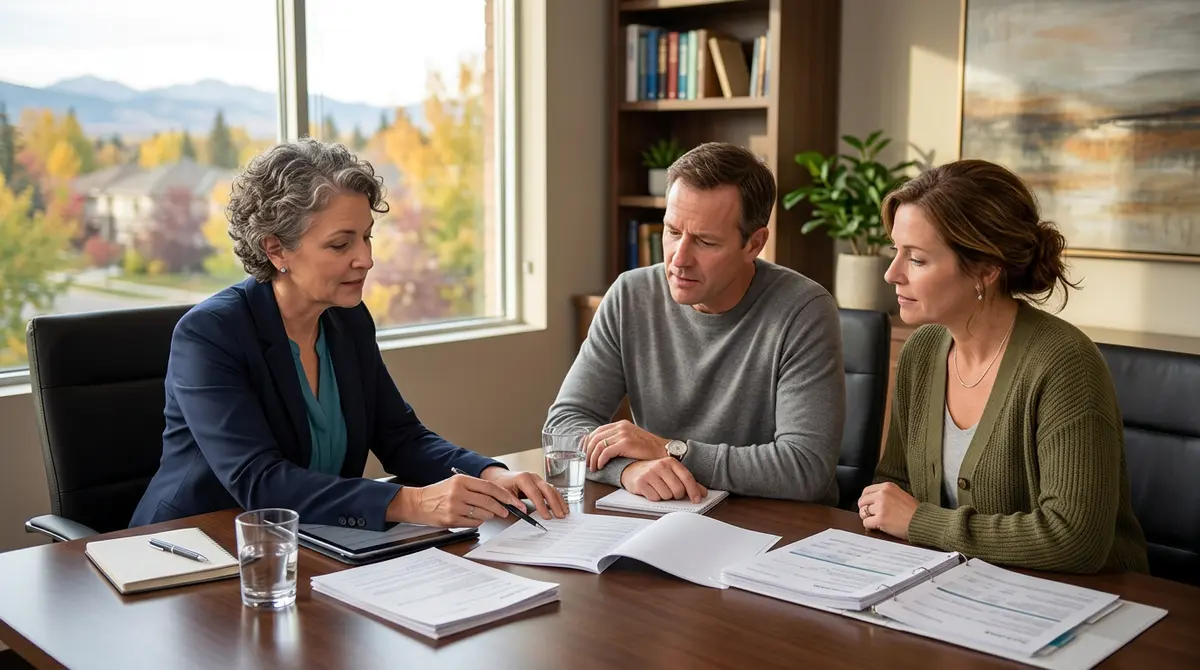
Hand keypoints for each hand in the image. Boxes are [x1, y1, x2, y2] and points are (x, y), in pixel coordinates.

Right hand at [386, 474, 518, 527]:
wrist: (418, 503)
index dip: (505, 495)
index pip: (490, 487)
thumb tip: (498, 497)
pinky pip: (474, 523)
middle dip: (501, 508)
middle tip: (506, 512)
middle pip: (489, 502)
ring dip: (489, 516)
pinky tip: (472, 518)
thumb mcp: (455, 483)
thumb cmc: (438, 493)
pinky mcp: (451, 520)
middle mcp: (458, 493)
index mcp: (461, 480)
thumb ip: (475, 488)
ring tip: (485, 514)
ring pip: (483, 514)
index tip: (515, 501)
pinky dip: (477, 522)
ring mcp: (455, 507)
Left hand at [480, 466, 568, 519]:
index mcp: (523, 479)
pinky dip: (557, 498)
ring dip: (559, 501)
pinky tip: (561, 506)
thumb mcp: (503, 494)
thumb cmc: (501, 485)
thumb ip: (513, 502)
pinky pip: (551, 490)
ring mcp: (538, 479)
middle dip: (555, 504)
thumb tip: (524, 511)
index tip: (547, 517)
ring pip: (552, 489)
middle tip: (560, 516)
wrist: (500, 476)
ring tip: (565, 512)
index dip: (542, 506)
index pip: (535, 494)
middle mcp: (533, 477)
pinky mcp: (540, 483)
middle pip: (547, 490)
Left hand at [586, 420, 668, 470]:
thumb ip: (618, 440)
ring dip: (592, 458)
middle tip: (586, 463)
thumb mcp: (632, 440)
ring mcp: (623, 434)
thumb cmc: (649, 450)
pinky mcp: (626, 443)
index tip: (583, 453)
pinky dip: (600, 460)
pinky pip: (605, 452)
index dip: (587, 442)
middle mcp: (621, 427)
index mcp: (621, 425)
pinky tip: (600, 466)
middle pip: (595, 437)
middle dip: (587, 451)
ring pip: (598, 445)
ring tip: (593, 468)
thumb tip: (602, 449)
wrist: (664, 451)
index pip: (597, 431)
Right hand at [619, 457, 706, 502]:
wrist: (631, 469)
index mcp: (671, 461)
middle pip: (678, 490)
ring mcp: (650, 473)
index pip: (687, 478)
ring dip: (664, 496)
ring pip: (667, 496)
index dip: (694, 491)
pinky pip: (655, 498)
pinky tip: (650, 490)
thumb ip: (687, 482)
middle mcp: (661, 465)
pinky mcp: (641, 482)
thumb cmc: (654, 472)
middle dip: (676, 495)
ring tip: (658, 489)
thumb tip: (702, 493)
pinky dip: (654, 498)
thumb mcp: (671, 473)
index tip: (697, 499)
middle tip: (670, 492)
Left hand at [857, 482, 918, 539]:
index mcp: (887, 486)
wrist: (922, 521)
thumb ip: (886, 494)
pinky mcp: (880, 519)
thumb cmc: (914, 511)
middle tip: (870, 515)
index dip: (865, 499)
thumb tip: (871, 499)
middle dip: (864, 509)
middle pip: (862, 501)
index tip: (868, 505)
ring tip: (875, 520)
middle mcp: (882, 494)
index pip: (866, 491)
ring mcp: (881, 507)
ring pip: (863, 512)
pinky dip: (870, 526)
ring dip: (867, 518)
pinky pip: (866, 522)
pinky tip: (878, 526)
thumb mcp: (900, 495)